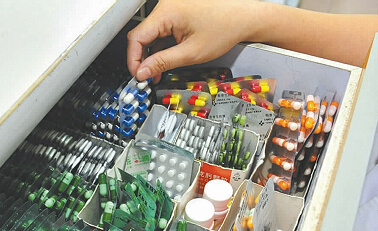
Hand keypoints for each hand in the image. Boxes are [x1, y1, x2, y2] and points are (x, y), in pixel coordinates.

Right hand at [126, 0, 262, 80]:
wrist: (244, 17)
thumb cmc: (225, 28)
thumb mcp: (191, 53)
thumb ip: (163, 63)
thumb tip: (143, 71)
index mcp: (167, 12)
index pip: (137, 38)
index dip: (134, 60)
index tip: (138, 75)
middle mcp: (165, 5)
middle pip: (142, 36)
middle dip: (143, 59)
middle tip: (148, 77)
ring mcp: (170, 7)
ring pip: (151, 34)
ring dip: (153, 54)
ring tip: (160, 71)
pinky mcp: (176, 10)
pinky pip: (161, 29)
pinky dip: (162, 45)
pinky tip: (167, 58)